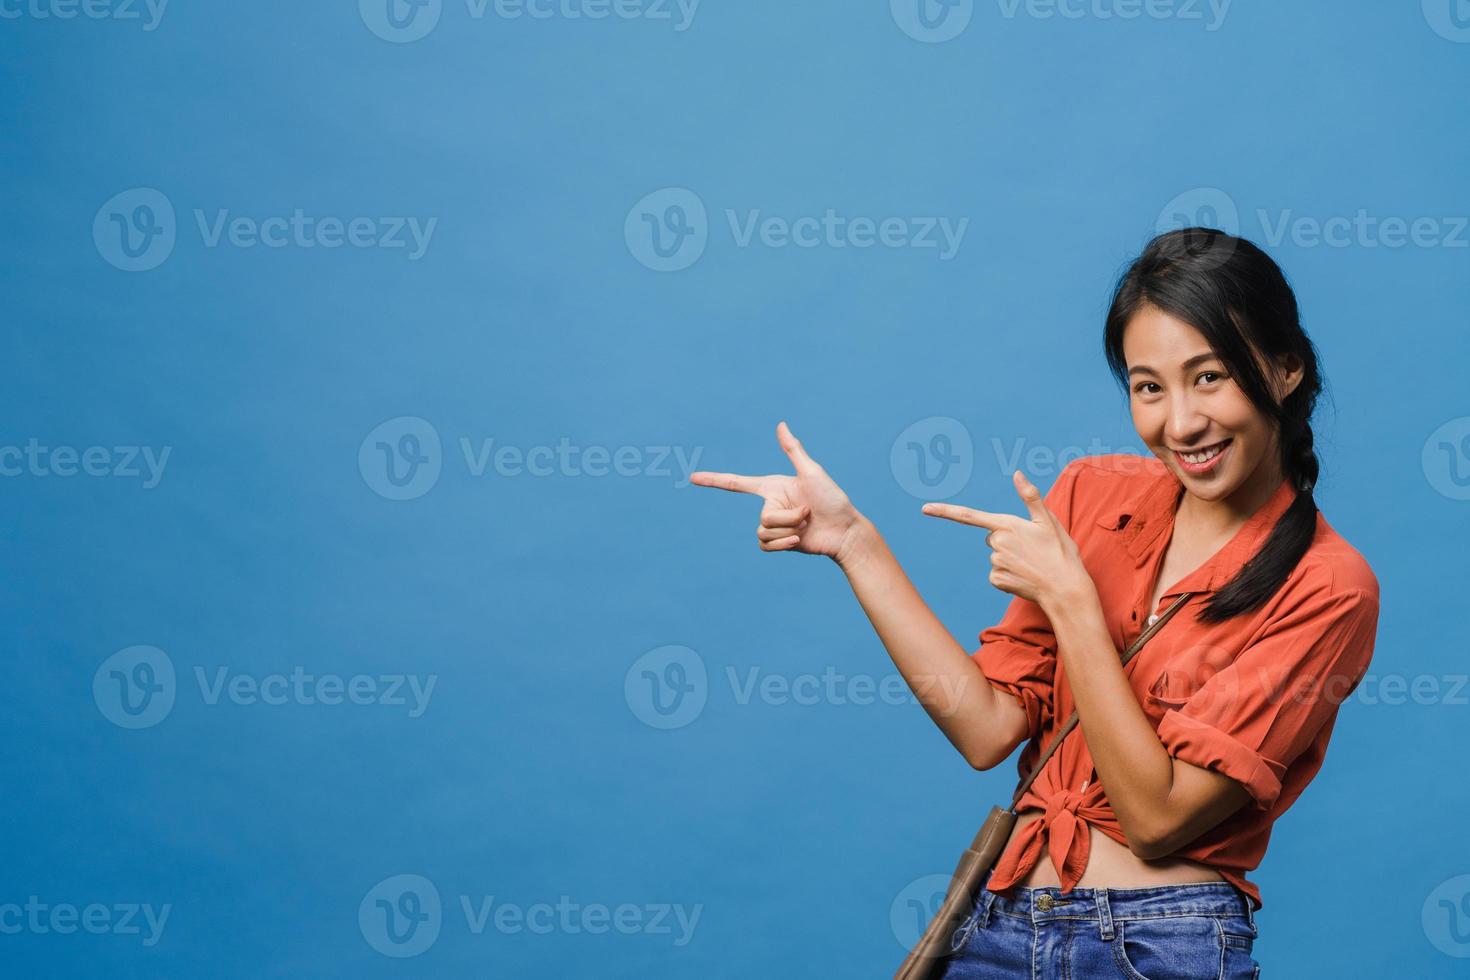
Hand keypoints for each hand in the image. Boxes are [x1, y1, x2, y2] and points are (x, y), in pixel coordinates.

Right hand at [689, 421, 863, 560]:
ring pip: (764, 532)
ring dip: (789, 530)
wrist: (845, 532)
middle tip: (809, 513)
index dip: (714, 480)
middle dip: (788, 518)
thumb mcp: (812, 472)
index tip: (693, 477)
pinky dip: (783, 544)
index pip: (737, 483)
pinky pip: (766, 546)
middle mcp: (771, 505)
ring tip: (807, 525)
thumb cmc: (833, 499)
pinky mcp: (779, 543)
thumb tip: (780, 424)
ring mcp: (774, 526)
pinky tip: (800, 540)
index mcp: (773, 487)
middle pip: (763, 517)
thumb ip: (793, 450)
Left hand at [921, 469, 1094, 610]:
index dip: (945, 511)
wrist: (1065, 589)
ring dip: (1010, 558)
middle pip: (991, 537)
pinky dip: (1009, 574)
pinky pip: (997, 573)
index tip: (925, 508)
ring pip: (995, 556)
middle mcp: (996, 544)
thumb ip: (1030, 496)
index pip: (969, 516)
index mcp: (1006, 525)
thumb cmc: (1060, 553)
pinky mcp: (996, 581)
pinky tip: (1025, 576)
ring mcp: (995, 563)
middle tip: (1032, 549)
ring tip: (1032, 563)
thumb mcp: (1048, 521)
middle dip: (1007, 540)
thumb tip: (1017, 473)